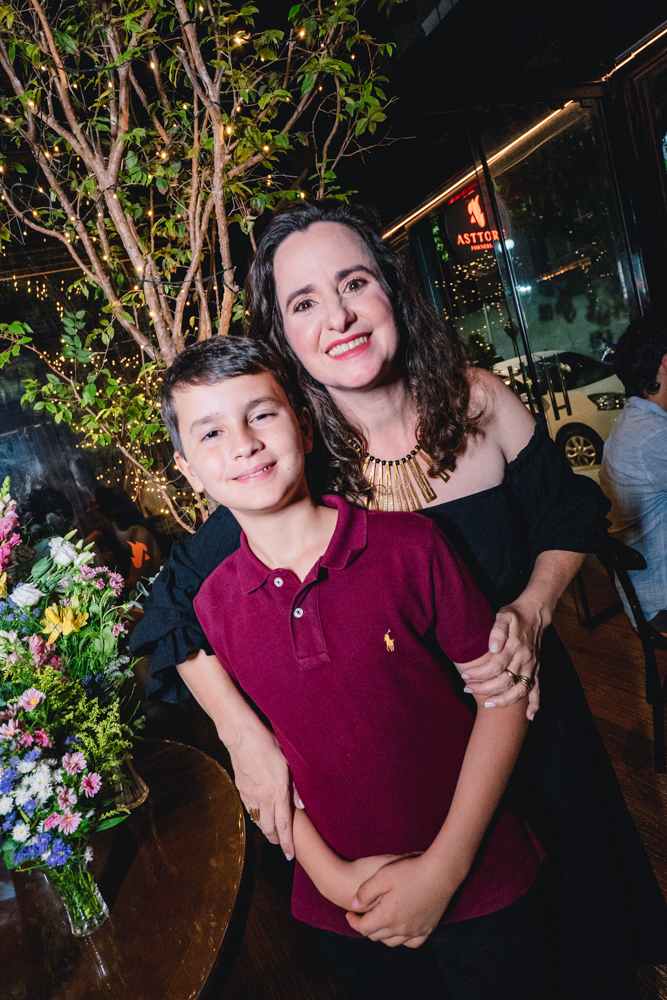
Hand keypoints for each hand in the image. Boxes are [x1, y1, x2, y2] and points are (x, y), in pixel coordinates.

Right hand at [228, 724, 293, 856]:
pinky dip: (256, 818)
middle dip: (276, 840)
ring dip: (266, 830)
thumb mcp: (289, 762)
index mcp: (277, 792)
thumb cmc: (268, 744)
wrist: (242, 736)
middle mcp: (263, 798)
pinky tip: (261, 815)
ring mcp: (250, 795)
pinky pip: (250, 810)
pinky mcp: (241, 789)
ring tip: (273, 832)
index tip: (290, 855)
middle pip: (269, 829)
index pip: (284, 825)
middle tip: (282, 845)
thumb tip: (302, 805)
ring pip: (258, 822)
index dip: (287, 843)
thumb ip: (295, 786)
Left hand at [346, 854, 455, 947]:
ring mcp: (416, 930)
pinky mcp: (429, 928)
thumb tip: (353, 905)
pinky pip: (412, 942)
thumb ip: (365, 892)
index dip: (353, 922)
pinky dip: (403, 939)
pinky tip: (401, 930)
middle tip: (362, 916)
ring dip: (382, 934)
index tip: (349, 913)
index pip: (364, 928)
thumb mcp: (382, 875)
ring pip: (393, 942)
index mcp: (387, 917)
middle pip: (377, 936)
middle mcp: (401, 929)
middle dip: (366, 927)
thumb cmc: (410, 871)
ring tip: (379, 922)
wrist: (441, 872)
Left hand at [460, 599, 541, 719]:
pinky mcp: (536, 669)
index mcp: (515, 646)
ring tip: (488, 704)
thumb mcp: (504, 615)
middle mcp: (524, 659)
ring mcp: (531, 666)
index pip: (495, 667)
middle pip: (504, 681)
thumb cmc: (515, 615)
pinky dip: (535, 704)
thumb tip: (494, 648)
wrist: (535, 613)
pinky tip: (529, 716)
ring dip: (504, 700)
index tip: (465, 676)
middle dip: (484, 688)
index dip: (479, 674)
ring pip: (520, 690)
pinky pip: (537, 689)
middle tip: (467, 689)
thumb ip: (498, 630)